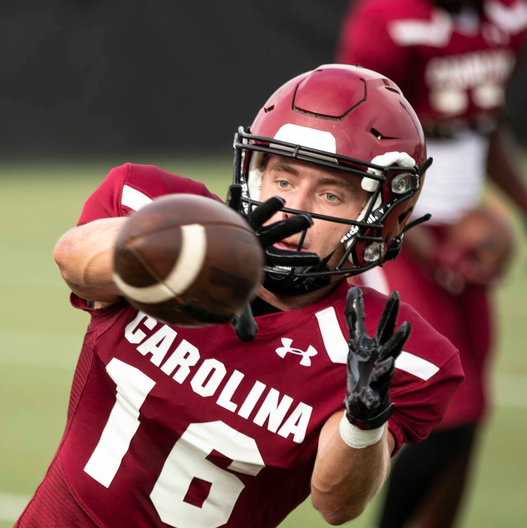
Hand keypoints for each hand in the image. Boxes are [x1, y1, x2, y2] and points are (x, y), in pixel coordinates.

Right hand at [229, 190, 317, 341]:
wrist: (209, 258)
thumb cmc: (225, 276)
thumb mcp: (234, 300)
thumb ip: (242, 318)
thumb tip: (247, 340)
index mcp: (262, 257)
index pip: (285, 260)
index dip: (300, 259)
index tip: (317, 260)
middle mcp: (258, 240)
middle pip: (279, 232)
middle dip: (294, 225)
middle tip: (309, 220)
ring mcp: (245, 226)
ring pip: (260, 215)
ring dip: (270, 206)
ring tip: (280, 199)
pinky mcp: (229, 217)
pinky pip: (230, 204)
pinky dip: (232, 196)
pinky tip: (235, 187)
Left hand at [343, 287, 410, 428]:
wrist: (364, 401)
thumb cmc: (363, 367)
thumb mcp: (356, 341)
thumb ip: (356, 319)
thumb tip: (354, 291)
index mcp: (379, 347)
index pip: (386, 326)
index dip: (391, 311)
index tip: (396, 293)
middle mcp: (383, 361)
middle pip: (392, 348)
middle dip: (399, 338)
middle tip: (407, 325)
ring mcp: (379, 379)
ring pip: (386, 371)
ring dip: (388, 367)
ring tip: (390, 363)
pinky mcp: (371, 396)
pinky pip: (371, 397)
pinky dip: (369, 397)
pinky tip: (368, 397)